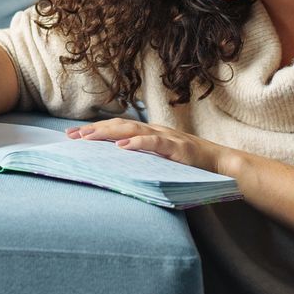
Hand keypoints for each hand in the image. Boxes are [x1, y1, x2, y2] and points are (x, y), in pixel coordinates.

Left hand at [64, 118, 234, 175]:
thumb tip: (117, 168)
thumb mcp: (162, 161)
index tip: (72, 136)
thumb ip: (144, 160)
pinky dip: (137, 143)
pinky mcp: (177, 147)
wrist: (221, 163)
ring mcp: (166, 137)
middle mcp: (155, 130)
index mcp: (150, 133)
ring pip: (132, 130)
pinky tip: (122, 147)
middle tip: (71, 137)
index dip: (95, 130)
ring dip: (107, 134)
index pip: (117, 128)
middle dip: (93, 130)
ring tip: (87, 139)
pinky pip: (154, 142)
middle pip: (119, 126)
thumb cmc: (192, 165)